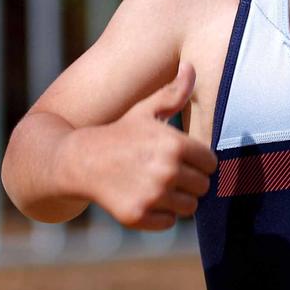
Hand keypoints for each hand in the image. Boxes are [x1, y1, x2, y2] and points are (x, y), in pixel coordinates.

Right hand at [61, 62, 218, 230]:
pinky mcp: (138, 216)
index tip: (180, 158)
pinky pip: (168, 223)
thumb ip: (174, 93)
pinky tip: (143, 198)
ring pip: (189, 208)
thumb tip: (191, 67)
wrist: (79, 161)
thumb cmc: (118, 133)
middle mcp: (167, 171)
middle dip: (189, 182)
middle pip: (203, 187)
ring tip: (156, 185)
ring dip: (176, 200)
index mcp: (175, 144)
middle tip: (166, 173)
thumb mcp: (145, 111)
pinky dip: (159, 215)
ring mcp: (152, 195)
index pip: (211, 164)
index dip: (198, 162)